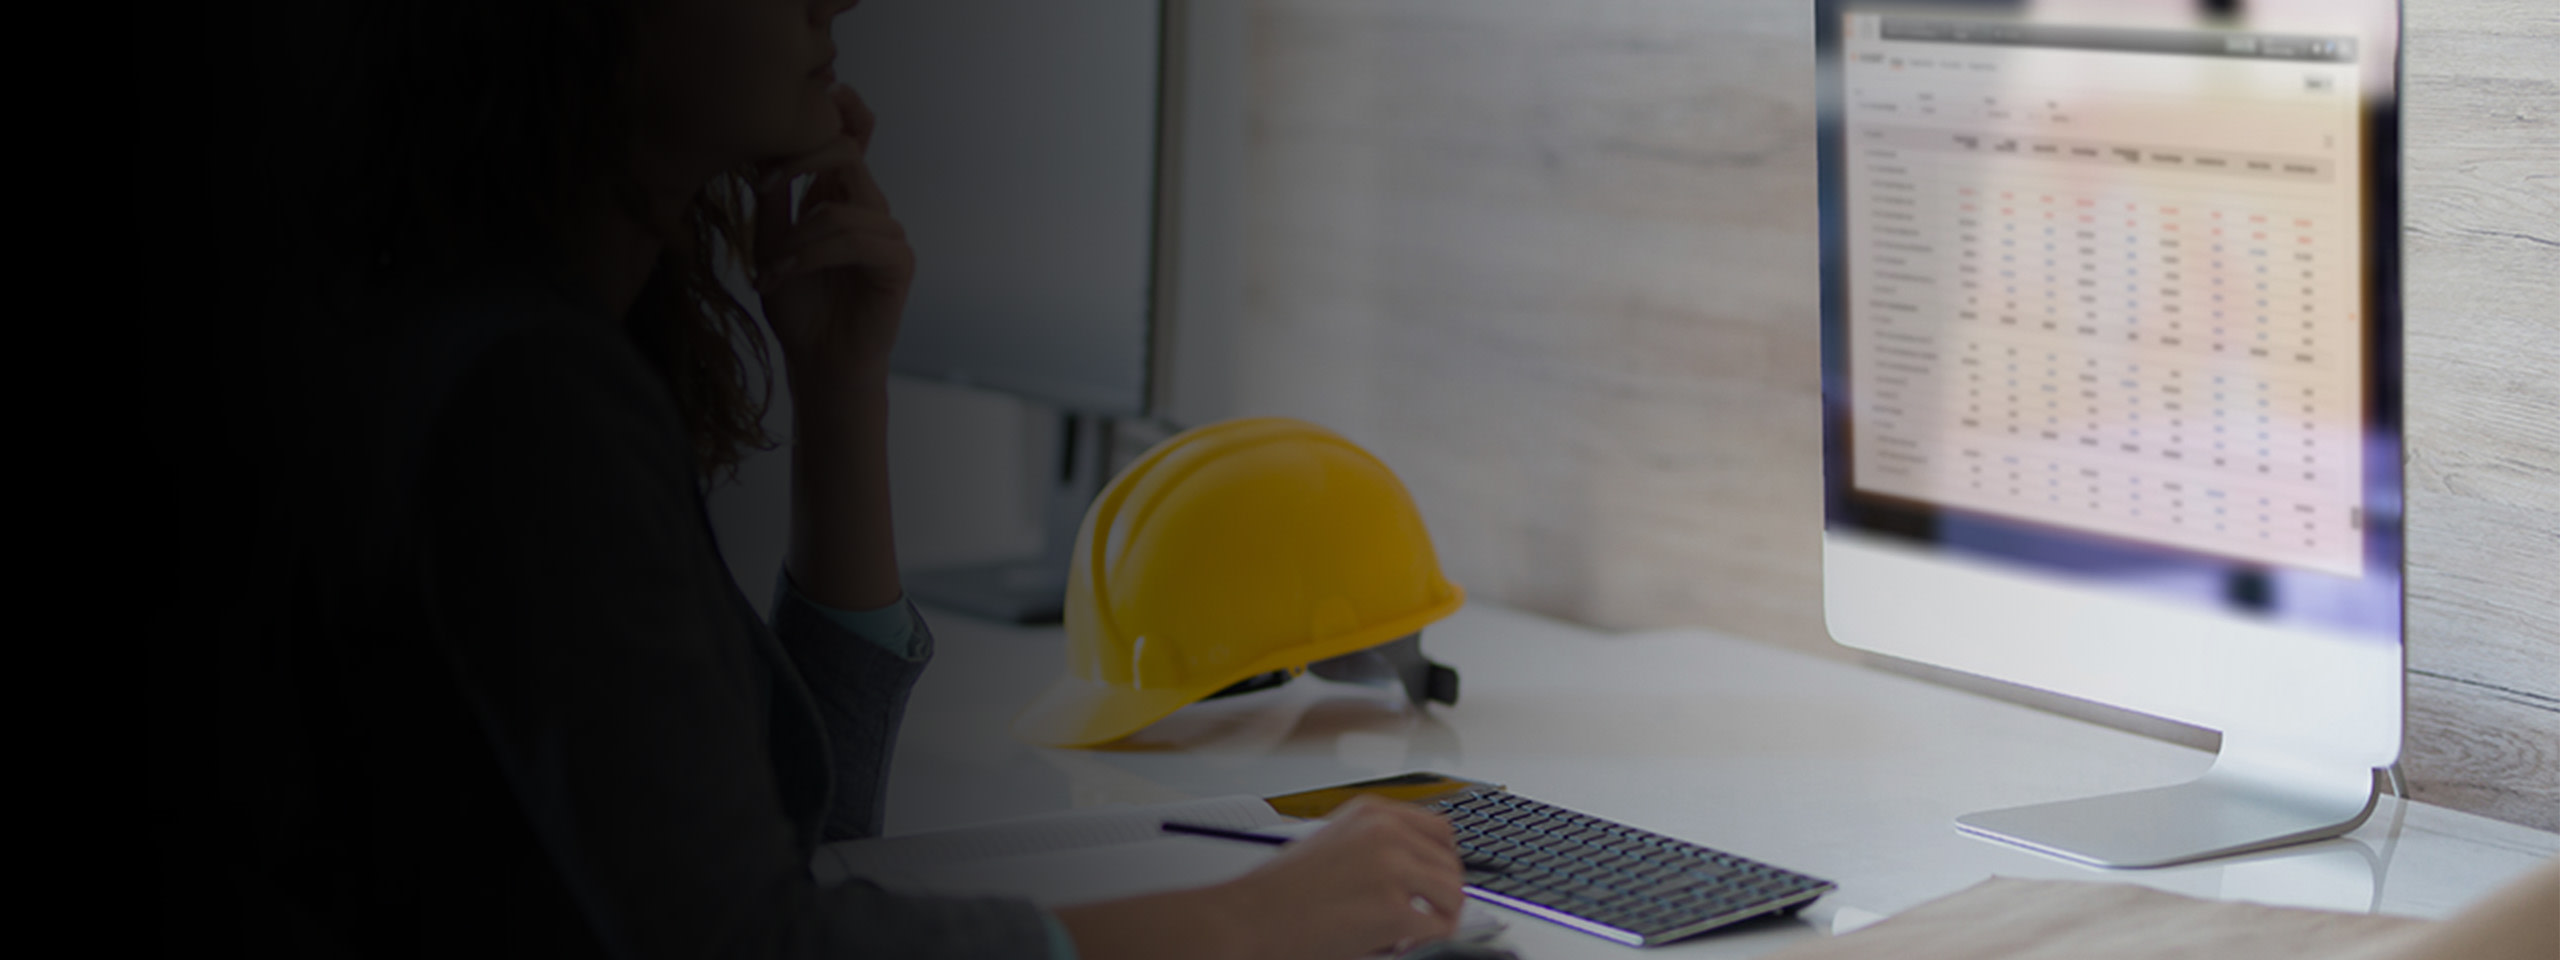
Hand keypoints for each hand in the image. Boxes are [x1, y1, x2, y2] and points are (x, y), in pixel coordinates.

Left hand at [751, 84, 910, 382]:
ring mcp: (888, 233)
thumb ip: (773, 197)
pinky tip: (789, 272)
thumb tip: (761, 148)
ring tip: (770, 266)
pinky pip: (856, 240)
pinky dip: (815, 254)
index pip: (852, 133)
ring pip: (840, 206)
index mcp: (842, 194)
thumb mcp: (771, 242)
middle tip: (762, 183)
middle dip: (800, 158)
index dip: (836, 109)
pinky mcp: (898, 262)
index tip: (786, 116)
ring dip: (797, 235)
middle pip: (848, 150)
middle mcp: (869, 207)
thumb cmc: (797, 306)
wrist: (818, 361)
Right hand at [1210, 795, 1466, 959]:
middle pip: (1451, 864)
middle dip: (1440, 896)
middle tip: (1419, 917)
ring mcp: (1391, 869)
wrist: (1247, 919)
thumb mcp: (1333, 843)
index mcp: (1371, 812)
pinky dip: (1424, 942)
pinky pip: (1437, 929)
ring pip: (1452, 895)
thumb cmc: (1280, 892)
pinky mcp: (1392, 909)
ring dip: (1438, 919)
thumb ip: (1376, 846)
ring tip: (1407, 933)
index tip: (1434, 881)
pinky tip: (1396, 944)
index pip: (1439, 830)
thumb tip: (1419, 870)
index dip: (1442, 861)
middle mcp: (1386, 833)